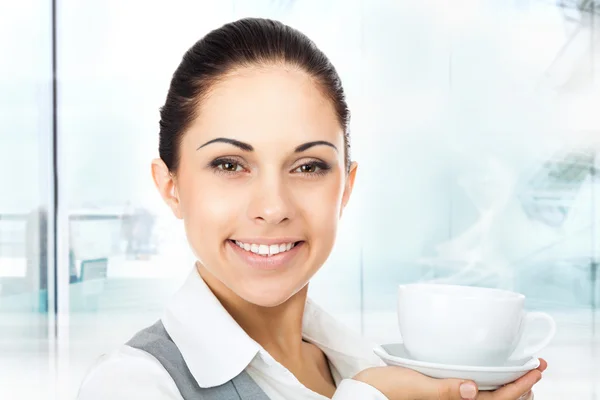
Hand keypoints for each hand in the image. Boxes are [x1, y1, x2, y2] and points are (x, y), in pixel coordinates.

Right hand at [353, 358, 546, 399]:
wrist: (367, 392)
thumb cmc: (388, 390)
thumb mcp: (417, 387)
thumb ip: (445, 390)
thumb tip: (474, 389)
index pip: (499, 399)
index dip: (521, 386)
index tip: (536, 369)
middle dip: (521, 387)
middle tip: (535, 368)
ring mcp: (449, 398)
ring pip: (487, 396)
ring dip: (507, 386)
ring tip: (519, 373)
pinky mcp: (441, 391)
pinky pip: (472, 390)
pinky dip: (487, 381)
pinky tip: (486, 370)